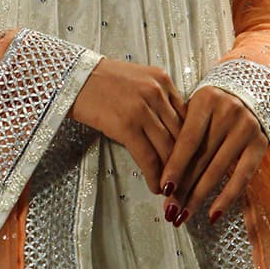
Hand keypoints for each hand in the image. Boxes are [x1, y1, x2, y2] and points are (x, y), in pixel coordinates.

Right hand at [69, 57, 185, 193]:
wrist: (74, 78)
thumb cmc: (103, 81)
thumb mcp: (138, 80)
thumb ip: (158, 99)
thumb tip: (173, 133)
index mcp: (162, 79)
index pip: (187, 116)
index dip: (193, 144)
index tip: (195, 162)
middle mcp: (157, 91)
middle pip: (182, 134)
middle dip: (187, 163)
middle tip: (188, 182)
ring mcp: (142, 108)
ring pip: (168, 149)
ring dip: (172, 174)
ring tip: (172, 190)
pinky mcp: (126, 125)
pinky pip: (148, 157)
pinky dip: (155, 176)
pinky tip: (155, 187)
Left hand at [160, 85, 267, 226]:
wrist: (248, 92)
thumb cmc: (212, 105)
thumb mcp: (195, 107)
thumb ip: (181, 131)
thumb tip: (161, 172)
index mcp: (206, 99)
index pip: (188, 139)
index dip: (175, 166)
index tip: (163, 189)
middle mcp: (228, 112)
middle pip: (201, 157)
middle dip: (183, 187)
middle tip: (170, 210)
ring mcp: (246, 128)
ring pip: (218, 170)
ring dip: (199, 196)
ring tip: (184, 215)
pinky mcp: (260, 144)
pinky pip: (242, 177)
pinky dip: (226, 198)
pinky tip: (212, 215)